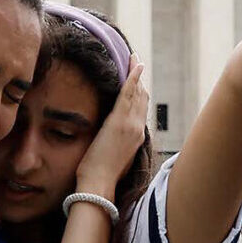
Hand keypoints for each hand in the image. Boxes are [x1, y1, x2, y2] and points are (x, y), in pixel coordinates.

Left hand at [76, 56, 148, 196]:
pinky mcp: (119, 121)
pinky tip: (135, 66)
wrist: (99, 183)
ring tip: (135, 59)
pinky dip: (132, 78)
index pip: (141, 111)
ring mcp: (130, 124)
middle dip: (140, 81)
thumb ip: (118, 144)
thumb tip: (114, 138)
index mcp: (137, 138)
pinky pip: (128, 94)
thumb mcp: (115, 157)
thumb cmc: (102, 175)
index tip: (139, 83)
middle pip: (142, 99)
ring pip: (137, 94)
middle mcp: (138, 129)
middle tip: (138, 64)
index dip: (141, 95)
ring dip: (136, 75)